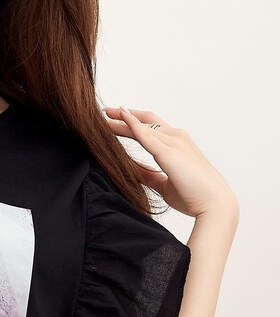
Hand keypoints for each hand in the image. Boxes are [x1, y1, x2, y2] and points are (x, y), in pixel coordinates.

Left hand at [103, 106, 238, 220]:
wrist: (213, 205)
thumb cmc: (193, 196)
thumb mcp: (163, 184)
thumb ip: (148, 175)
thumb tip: (131, 172)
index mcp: (177, 145)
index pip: (151, 128)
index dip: (133, 122)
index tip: (115, 120)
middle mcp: (176, 138)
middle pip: (145, 122)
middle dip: (124, 115)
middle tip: (104, 112)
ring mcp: (174, 142)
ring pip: (142, 126)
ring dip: (122, 120)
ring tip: (102, 117)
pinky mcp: (168, 152)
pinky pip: (146, 135)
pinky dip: (132, 125)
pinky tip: (121, 117)